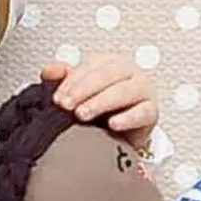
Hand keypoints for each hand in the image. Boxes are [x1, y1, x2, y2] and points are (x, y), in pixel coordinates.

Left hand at [40, 52, 158, 141]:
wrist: (122, 138)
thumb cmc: (101, 112)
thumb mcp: (78, 94)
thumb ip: (62, 80)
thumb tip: (49, 70)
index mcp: (109, 63)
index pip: (90, 66)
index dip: (72, 81)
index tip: (58, 98)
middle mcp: (128, 72)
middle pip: (106, 75)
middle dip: (83, 91)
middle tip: (66, 106)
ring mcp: (142, 90)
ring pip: (123, 91)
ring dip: (100, 103)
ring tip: (82, 115)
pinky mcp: (151, 112)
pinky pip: (142, 113)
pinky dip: (127, 118)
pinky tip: (112, 124)